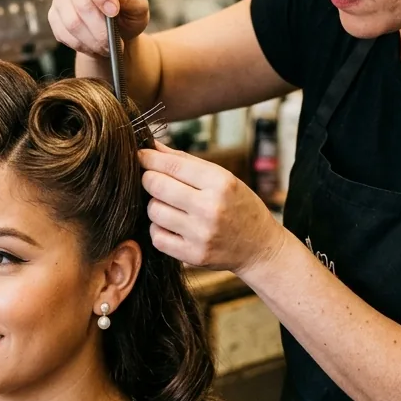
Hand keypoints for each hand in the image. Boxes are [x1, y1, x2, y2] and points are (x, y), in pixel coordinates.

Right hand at [49, 0, 149, 56]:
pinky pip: (63, 33)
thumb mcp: (139, 5)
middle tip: (112, 40)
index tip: (113, 12)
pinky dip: (81, 44)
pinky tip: (93, 46)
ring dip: (91, 39)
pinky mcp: (54, 15)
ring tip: (105, 47)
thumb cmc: (128, 13)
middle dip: (99, 26)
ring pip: (71, 21)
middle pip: (80, 1)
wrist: (116, 33)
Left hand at [139, 142, 286, 276]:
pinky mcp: (193, 255)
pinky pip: (157, 236)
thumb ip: (186, 162)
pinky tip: (173, 225)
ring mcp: (201, 234)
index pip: (171, 165)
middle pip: (156, 186)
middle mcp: (210, 208)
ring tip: (170, 205)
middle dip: (149, 179)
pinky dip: (159, 229)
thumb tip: (152, 146)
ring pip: (153, 211)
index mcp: (220, 182)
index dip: (148, 158)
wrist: (260, 247)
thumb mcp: (222, 177)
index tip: (140, 155)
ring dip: (155, 205)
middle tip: (153, 180)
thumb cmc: (238, 205)